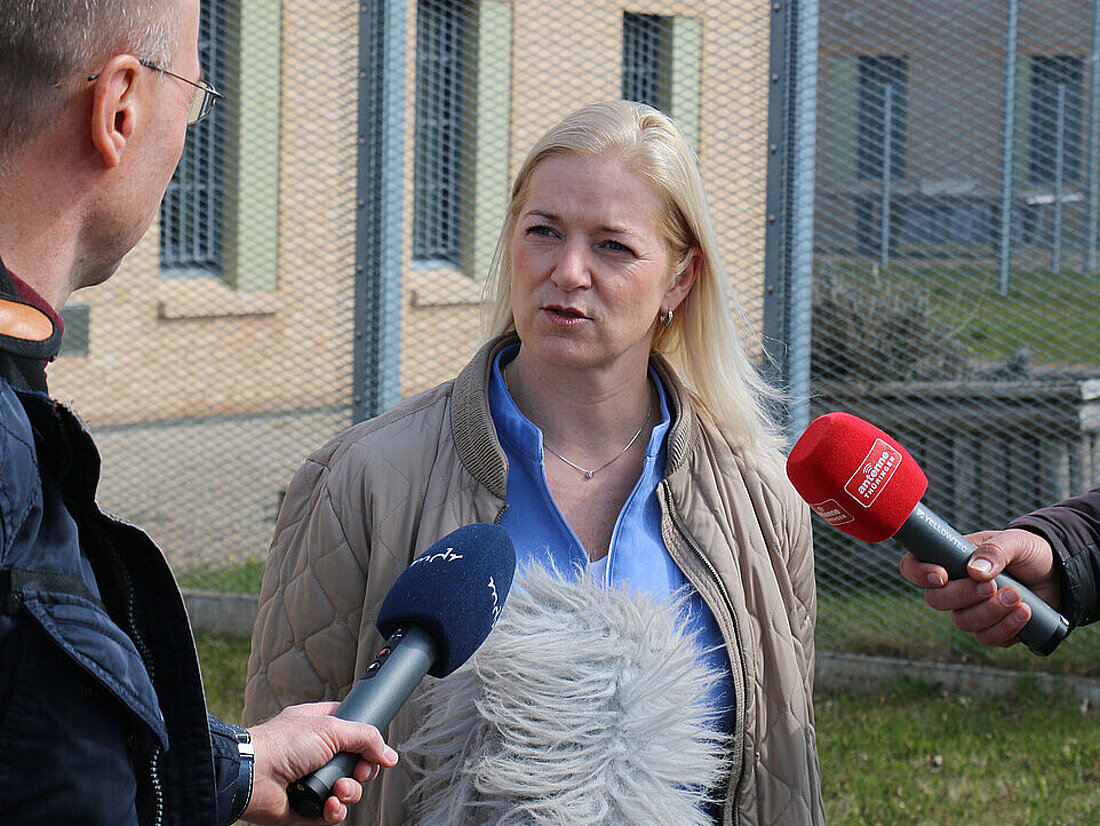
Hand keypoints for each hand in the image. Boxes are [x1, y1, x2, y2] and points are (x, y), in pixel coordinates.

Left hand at [243, 702, 398, 824]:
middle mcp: (316, 754)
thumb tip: (389, 755)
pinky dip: (335, 811)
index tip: (373, 749)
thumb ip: (366, 738)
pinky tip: (329, 804)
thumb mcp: (331, 728)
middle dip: (362, 772)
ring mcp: (311, 781)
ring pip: (347, 791)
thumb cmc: (282, 743)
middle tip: (358, 772)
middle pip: (355, 765)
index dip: (365, 741)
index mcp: (319, 727)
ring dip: (349, 792)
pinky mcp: (306, 807)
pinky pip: (332, 813)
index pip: (352, 731)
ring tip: (338, 790)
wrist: (252, 775)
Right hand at [899, 528, 1060, 647]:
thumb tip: (975, 571)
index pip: (913, 568)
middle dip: (963, 595)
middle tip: (993, 585)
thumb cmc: (1029, 552)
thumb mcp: (1015, 541)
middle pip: (935, 600)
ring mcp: (971, 611)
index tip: (942, 575)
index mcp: (950, 560)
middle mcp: (954, 588)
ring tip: (1017, 595)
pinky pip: (987, 638)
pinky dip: (1006, 627)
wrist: (1058, 574)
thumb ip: (995, 551)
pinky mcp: (992, 629)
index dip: (918, 573)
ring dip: (990, 612)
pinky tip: (1025, 612)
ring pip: (962, 622)